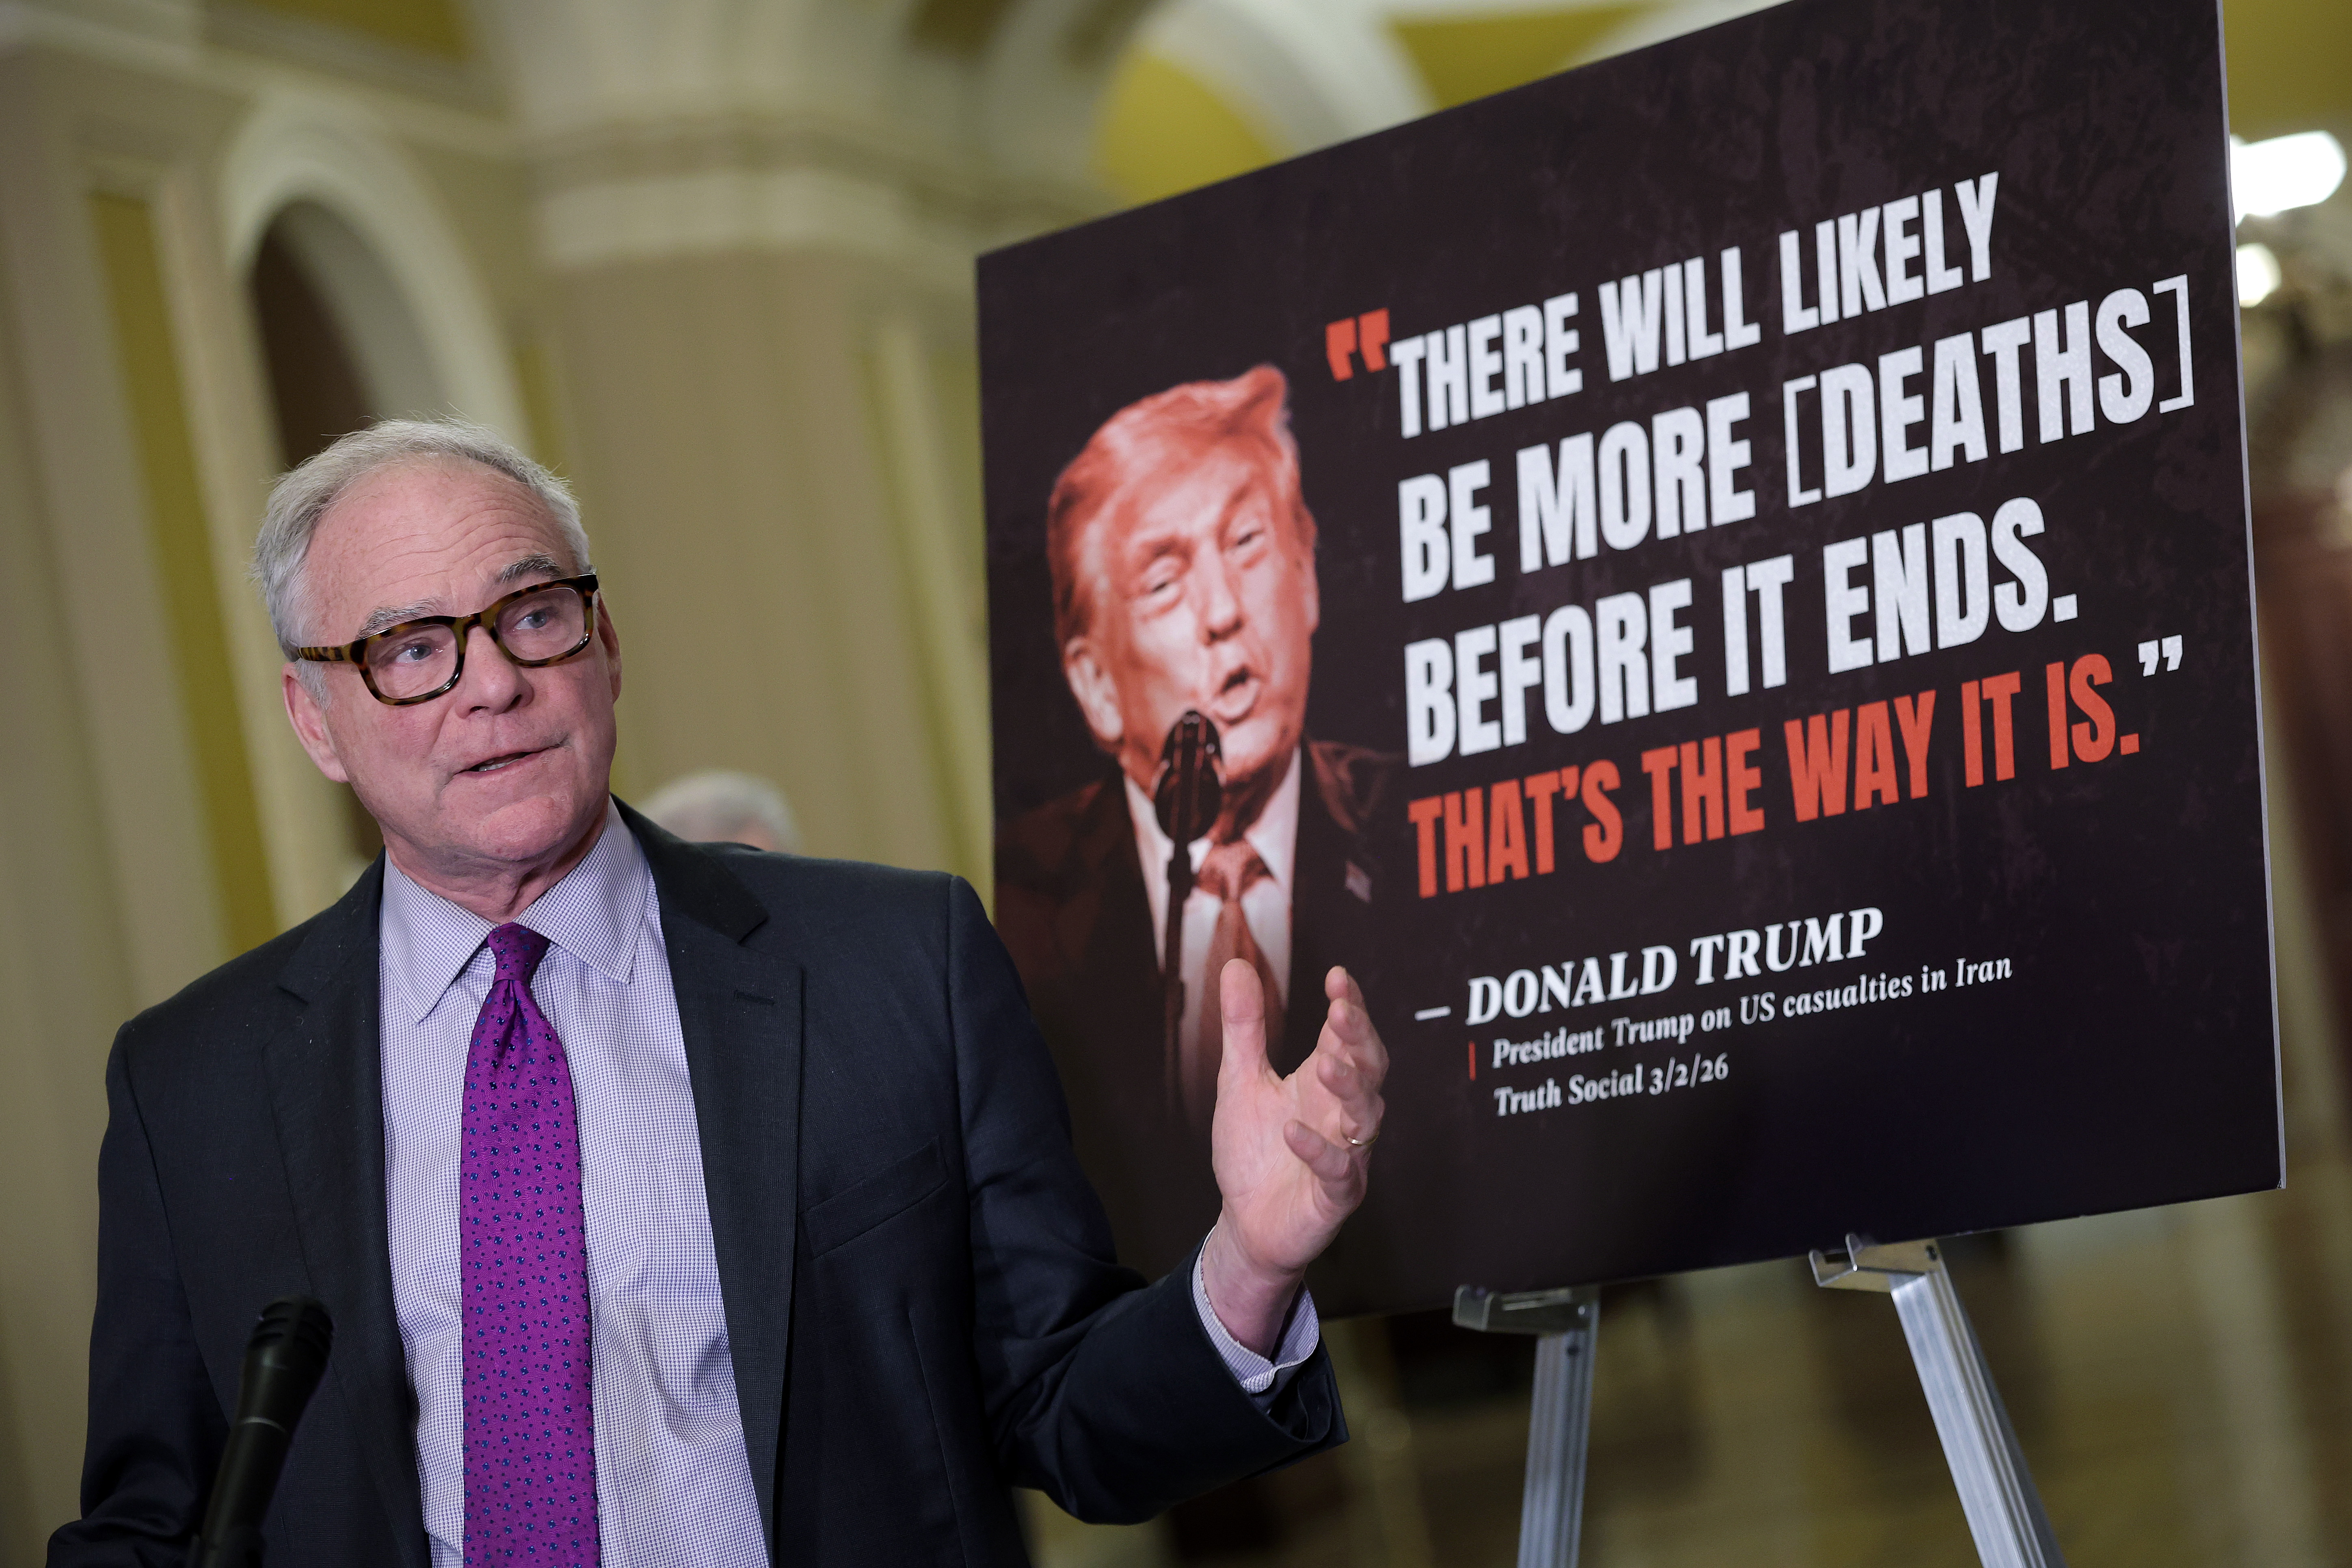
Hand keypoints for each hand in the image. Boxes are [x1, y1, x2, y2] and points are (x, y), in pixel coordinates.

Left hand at [1200, 963, 1387, 1355]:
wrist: (1247, 1223)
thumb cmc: (1254, 1151)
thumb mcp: (1240, 1080)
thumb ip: (1244, 1027)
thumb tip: (1237, 964)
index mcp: (1324, 1080)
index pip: (1347, 1035)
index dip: (1349, 1006)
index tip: (1338, 977)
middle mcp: (1343, 1112)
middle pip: (1369, 1068)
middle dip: (1359, 1039)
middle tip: (1341, 1012)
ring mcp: (1347, 1153)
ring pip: (1366, 1116)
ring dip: (1350, 1089)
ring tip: (1326, 1066)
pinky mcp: (1336, 1195)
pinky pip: (1340, 1171)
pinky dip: (1319, 1151)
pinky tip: (1295, 1132)